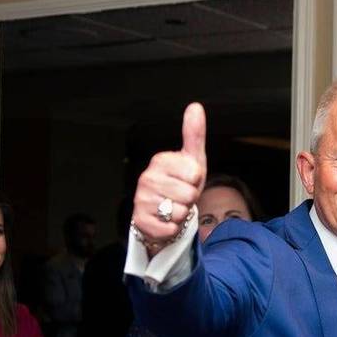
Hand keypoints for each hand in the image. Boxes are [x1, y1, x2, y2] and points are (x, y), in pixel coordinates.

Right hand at [131, 103, 207, 256]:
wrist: (163, 213)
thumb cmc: (180, 184)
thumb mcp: (192, 159)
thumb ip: (193, 134)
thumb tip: (195, 107)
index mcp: (160, 161)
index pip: (194, 174)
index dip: (197, 181)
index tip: (188, 181)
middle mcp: (147, 178)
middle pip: (188, 195)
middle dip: (190, 200)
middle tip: (180, 197)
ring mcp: (141, 200)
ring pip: (179, 213)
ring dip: (181, 215)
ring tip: (172, 208)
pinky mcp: (139, 221)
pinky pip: (169, 229)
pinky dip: (173, 229)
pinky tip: (165, 221)